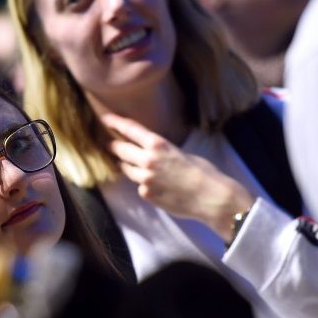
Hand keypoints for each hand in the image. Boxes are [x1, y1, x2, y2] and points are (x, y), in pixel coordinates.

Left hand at [102, 113, 254, 240]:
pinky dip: (144, 185)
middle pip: (120, 149)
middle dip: (114, 146)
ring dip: (128, 166)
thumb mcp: (181, 153)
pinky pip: (139, 186)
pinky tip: (157, 187)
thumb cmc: (203, 172)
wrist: (211, 197)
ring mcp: (144, 179)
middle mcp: (147, 160)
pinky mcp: (146, 195)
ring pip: (126, 169)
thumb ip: (161, 151)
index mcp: (158, 145)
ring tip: (135, 166)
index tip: (105, 119)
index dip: (115, 123)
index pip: (130, 130)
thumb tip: (150, 152)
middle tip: (110, 144)